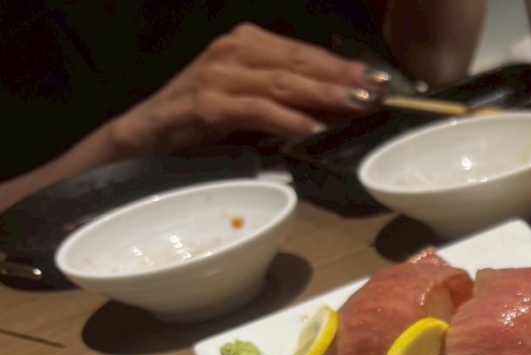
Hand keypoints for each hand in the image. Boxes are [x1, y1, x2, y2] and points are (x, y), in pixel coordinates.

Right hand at [105, 22, 380, 156]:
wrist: (148, 133)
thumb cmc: (204, 116)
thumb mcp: (254, 99)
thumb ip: (292, 98)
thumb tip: (342, 107)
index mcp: (248, 44)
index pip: (306, 53)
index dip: (344, 66)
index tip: (381, 80)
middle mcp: (234, 52)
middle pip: (299, 63)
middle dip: (342, 78)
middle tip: (378, 92)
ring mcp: (218, 76)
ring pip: (281, 83)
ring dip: (322, 94)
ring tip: (356, 106)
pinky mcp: (206, 105)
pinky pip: (254, 110)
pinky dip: (285, 119)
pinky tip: (310, 129)